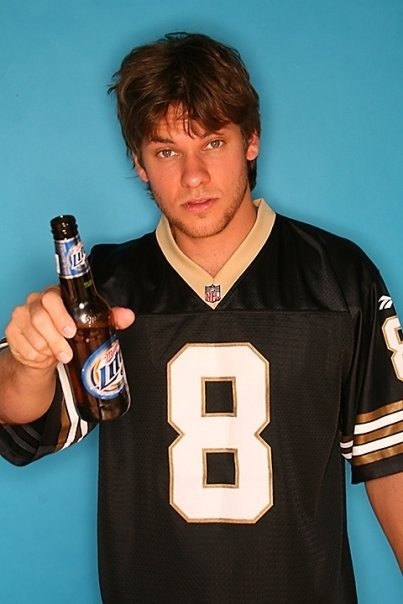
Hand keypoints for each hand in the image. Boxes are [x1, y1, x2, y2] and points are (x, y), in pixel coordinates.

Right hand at [5, 287, 135, 370]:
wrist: (46, 351)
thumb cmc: (68, 331)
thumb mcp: (90, 324)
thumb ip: (111, 318)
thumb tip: (128, 316)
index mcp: (54, 295)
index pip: (52, 297)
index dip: (61, 315)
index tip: (72, 331)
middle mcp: (34, 303)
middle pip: (40, 317)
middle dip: (55, 339)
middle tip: (67, 352)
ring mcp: (21, 317)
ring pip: (32, 335)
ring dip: (48, 349)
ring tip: (60, 355)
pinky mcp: (12, 332)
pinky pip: (23, 347)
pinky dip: (36, 356)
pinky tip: (45, 356)